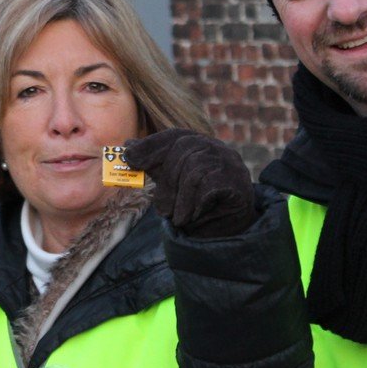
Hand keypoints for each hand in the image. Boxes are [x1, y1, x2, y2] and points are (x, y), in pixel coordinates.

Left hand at [122, 129, 255, 238]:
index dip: (150, 145)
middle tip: (161, 207)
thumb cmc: (196, 204)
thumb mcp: (170, 182)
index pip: (174, 135)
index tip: (129, 156)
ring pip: (195, 169)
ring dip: (181, 197)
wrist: (228, 232)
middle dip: (167, 179)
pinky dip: (195, 203)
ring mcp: (231, 164)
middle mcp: (218, 149)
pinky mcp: (238, 182)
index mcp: (200, 144)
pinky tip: (192, 216)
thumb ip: (153, 165)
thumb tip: (128, 146)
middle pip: (184, 149)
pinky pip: (209, 186)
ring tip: (177, 217)